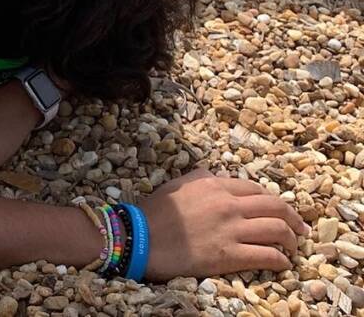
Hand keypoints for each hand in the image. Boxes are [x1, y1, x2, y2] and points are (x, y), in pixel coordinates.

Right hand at [140, 169, 309, 280]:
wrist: (140, 238)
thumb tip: (217, 176)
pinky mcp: (229, 256)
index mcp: (215, 186)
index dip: (273, 199)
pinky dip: (280, 260)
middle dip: (293, 218)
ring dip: (291, 238)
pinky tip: (282, 263)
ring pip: (276, 230)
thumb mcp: (177, 185)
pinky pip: (266, 256)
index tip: (280, 209)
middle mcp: (228, 205)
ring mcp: (231, 231)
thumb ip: (200, 178)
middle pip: (274, 207)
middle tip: (300, 227)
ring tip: (293, 246)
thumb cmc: (154, 213)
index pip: (256, 189)